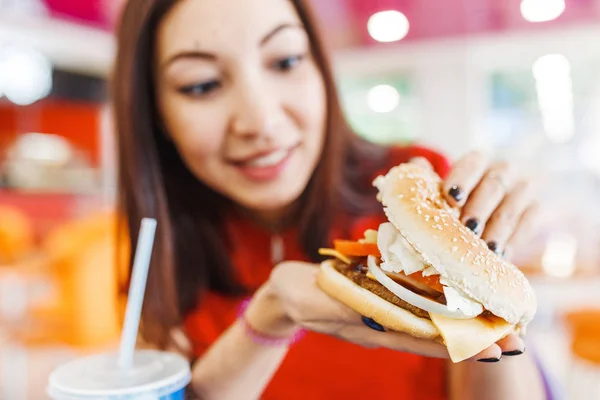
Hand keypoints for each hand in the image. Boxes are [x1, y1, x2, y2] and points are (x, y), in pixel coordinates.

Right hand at [248, 261, 523, 361]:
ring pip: (432, 323)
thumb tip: (377, 309)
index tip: (496, 346)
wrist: (283, 295)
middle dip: (476, 338)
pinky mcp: (379, 300)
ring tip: (498, 324)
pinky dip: (441, 307)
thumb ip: (345, 305)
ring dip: (465, 324)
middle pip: (437, 335)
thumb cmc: (296, 295)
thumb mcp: (315, 299)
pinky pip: (416, 306)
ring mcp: (383, 314)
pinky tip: (458, 302)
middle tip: (516, 340)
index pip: (426, 339)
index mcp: (372, 328)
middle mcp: (384, 325)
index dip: (462, 342)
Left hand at [415, 150, 540, 258]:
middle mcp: (503, 171)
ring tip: (484, 248)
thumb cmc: (454, 203)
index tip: (451, 198)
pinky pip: (529, 223)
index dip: (463, 178)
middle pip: (494, 185)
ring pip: (512, 206)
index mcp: (478, 161)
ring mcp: (523, 189)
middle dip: (479, 208)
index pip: (473, 162)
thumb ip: (427, 179)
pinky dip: (514, 240)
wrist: (484, 219)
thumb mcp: (440, 190)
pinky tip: (500, 256)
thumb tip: (416, 166)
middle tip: (467, 229)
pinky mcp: (535, 209)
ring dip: (497, 228)